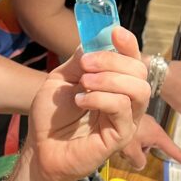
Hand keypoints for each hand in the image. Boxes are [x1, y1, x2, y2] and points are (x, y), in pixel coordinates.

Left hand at [25, 26, 148, 180]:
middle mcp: (126, 99)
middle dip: (113, 60)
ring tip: (84, 82)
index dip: (128, 43)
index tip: (114, 32)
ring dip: (110, 79)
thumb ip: (80, 61)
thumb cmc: (52, 117)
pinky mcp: (121, 135)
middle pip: (139, 70)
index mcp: (114, 83)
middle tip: (86, 64)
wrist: (41, 148)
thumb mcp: (62, 80)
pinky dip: (100, 98)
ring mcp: (126, 118)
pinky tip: (80, 101)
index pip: (132, 59)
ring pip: (139, 89)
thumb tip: (97, 39)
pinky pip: (122, 108)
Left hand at [116, 112, 180, 169]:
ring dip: (134, 145)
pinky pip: (136, 135)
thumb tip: (141, 164)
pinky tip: (119, 137)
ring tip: (122, 143)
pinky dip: (130, 139)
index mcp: (156, 134)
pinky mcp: (135, 120)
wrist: (112, 108)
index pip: (171, 148)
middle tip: (129, 151)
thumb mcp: (131, 150)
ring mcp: (144, 122)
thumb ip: (138, 161)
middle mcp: (153, 127)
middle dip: (142, 151)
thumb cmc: (122, 128)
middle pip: (152, 146)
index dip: (179, 156)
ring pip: (142, 141)